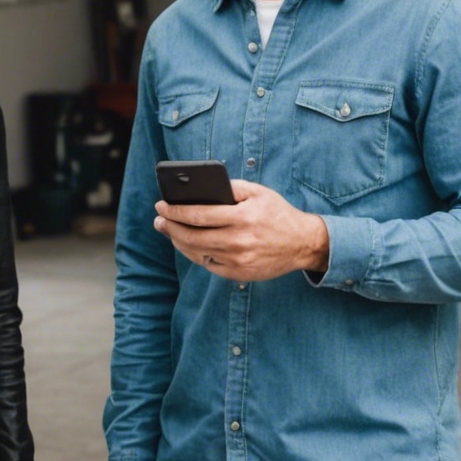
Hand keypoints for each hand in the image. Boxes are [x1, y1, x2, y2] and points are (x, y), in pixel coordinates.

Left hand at [154, 180, 329, 280]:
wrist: (302, 243)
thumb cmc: (277, 214)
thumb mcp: (259, 192)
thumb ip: (232, 187)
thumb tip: (202, 187)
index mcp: (242, 217)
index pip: (198, 214)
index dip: (175, 211)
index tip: (161, 205)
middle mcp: (238, 241)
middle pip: (191, 236)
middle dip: (169, 227)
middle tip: (159, 220)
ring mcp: (237, 260)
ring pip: (197, 252)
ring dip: (178, 241)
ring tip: (169, 231)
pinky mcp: (238, 274)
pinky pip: (208, 264)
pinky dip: (194, 254)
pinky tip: (187, 244)